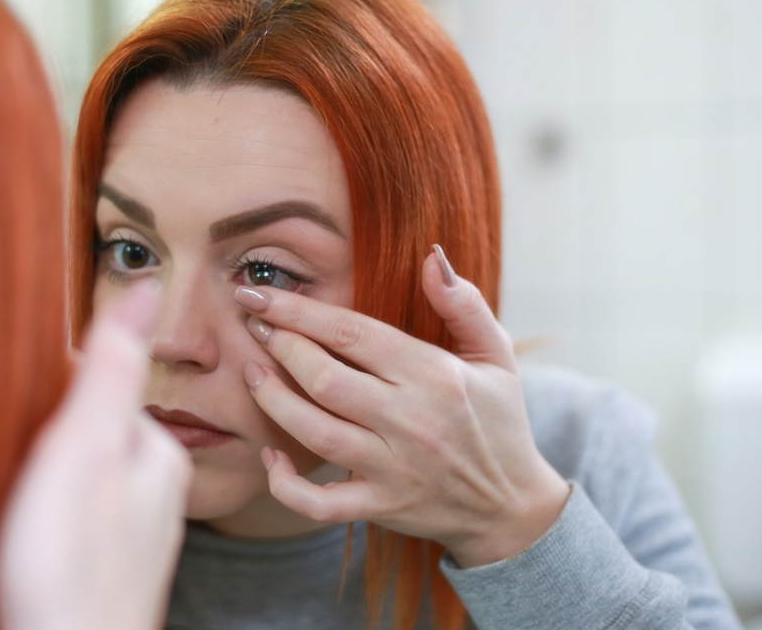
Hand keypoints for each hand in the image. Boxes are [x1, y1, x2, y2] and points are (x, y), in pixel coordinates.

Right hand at [0, 281, 191, 629]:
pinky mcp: (102, 568)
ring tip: (10, 490)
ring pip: (83, 476)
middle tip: (5, 448)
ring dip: (44, 472)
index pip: (104, 386)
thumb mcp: (84, 446)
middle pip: (93, 431)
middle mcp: (155, 491)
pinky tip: (23, 529)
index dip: (52, 387)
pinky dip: (46, 514)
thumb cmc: (70, 565)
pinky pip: (73, 518)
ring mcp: (130, 533)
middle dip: (48, 431)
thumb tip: (150, 288)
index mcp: (156, 452)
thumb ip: (112, 370)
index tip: (14, 399)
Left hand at [236, 247, 568, 567]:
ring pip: (316, 433)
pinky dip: (286, 485)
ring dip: (273, 401)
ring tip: (249, 373)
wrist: (512, 506)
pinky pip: (322, 502)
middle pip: (326, 379)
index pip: (353, 334)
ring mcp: (394, 468)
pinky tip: (269, 457)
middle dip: (280, 347)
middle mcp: (411, 421)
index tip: (260, 294)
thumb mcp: (496, 355)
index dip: (299, 311)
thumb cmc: (498, 422)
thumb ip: (464, 304)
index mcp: (434, 375)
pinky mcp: (381, 506)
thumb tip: (432, 256)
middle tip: (252, 324)